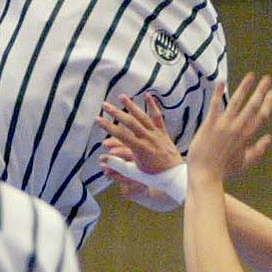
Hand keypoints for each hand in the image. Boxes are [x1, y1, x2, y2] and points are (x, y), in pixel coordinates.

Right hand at [98, 94, 182, 209]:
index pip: (120, 135)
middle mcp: (148, 139)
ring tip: (121, 96)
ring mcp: (156, 134)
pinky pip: (158, 117)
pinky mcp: (163, 133)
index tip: (97, 119)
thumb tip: (102, 159)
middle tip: (104, 105)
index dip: (107, 126)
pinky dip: (153, 106)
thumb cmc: (153, 177)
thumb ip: (118, 165)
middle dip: (116, 112)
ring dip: (131, 106)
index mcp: (140, 149)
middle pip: (130, 122)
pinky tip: (147, 95)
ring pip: (143, 117)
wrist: (174, 176)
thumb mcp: (134, 173)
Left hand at [186, 73, 271, 183]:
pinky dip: (218, 92)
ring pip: (237, 102)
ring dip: (245, 87)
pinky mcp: (210, 124)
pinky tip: (221, 81)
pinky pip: (215, 105)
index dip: (267, 104)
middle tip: (267, 78)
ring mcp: (224, 125)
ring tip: (252, 75)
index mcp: (247, 137)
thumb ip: (258, 150)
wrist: (205, 174)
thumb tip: (269, 138)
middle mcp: (238, 128)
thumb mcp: (245, 163)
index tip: (271, 93)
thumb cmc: (224, 170)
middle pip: (253, 106)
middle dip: (261, 91)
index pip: (261, 116)